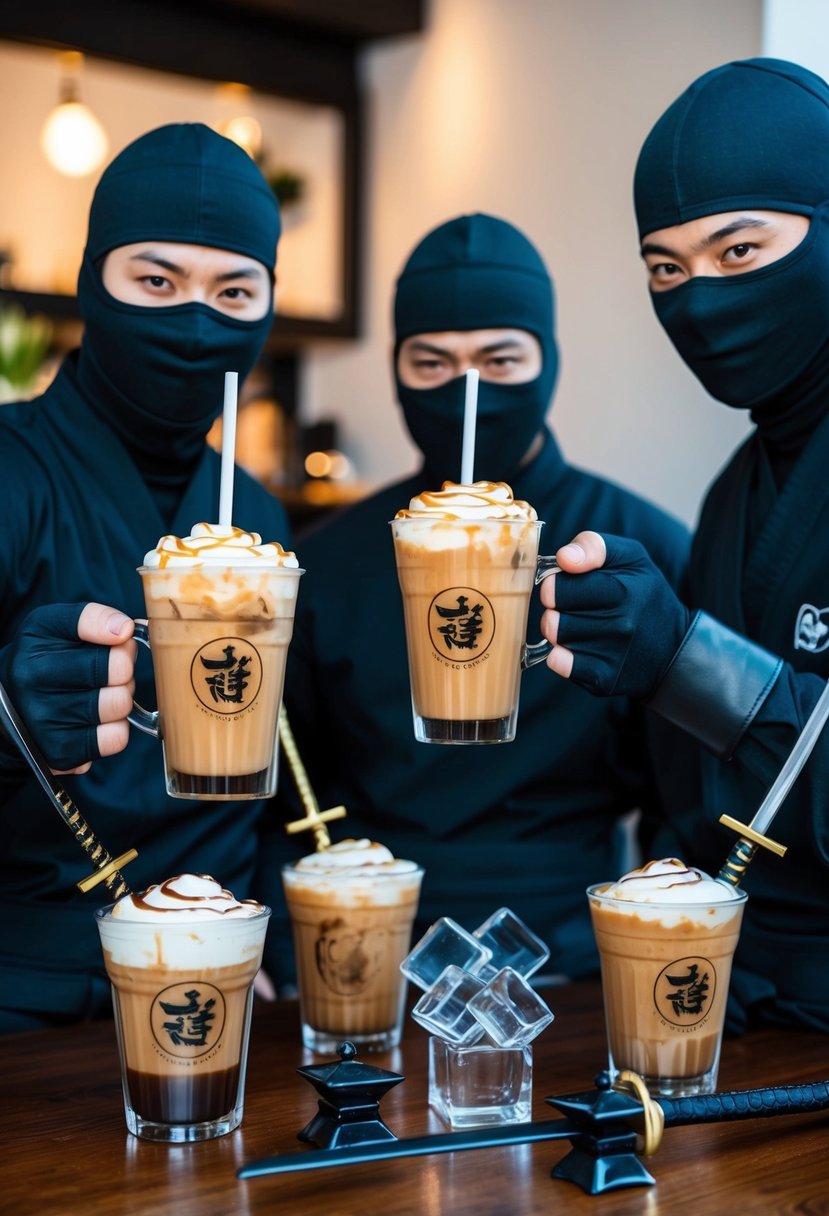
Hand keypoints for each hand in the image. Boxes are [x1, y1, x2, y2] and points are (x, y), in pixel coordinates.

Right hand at [0, 603, 135, 773]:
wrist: (9, 705)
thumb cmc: (41, 658)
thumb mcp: (53, 626)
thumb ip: (91, 617)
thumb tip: (126, 629)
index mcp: (34, 656)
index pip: (103, 650)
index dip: (124, 646)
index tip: (121, 641)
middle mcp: (35, 692)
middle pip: (119, 676)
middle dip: (124, 671)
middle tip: (112, 671)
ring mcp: (47, 726)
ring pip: (120, 707)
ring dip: (121, 698)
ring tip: (102, 692)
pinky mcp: (61, 754)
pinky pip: (116, 739)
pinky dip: (115, 727)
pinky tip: (97, 719)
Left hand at [539, 531, 690, 697]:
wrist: (672, 646)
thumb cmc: (643, 594)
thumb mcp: (629, 557)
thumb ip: (593, 546)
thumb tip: (564, 558)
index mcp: (625, 591)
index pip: (559, 589)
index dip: (553, 586)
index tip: (562, 585)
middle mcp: (621, 626)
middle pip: (553, 616)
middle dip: (555, 609)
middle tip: (572, 607)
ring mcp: (613, 655)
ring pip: (556, 639)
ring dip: (559, 631)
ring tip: (579, 624)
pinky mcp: (605, 679)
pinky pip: (560, 664)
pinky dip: (559, 655)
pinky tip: (576, 646)